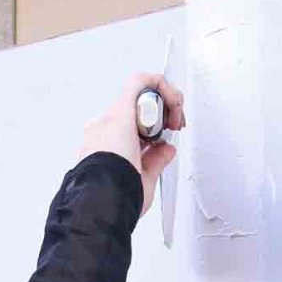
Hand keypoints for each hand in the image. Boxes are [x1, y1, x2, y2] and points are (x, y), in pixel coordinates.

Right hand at [78, 73, 186, 215]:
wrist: (104, 198)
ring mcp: (110, 119)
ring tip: (178, 113)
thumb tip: (166, 150)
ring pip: (139, 94)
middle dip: (161, 112)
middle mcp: (103, 129)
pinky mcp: (121, 110)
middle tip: (176, 125)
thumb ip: (155, 161)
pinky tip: (175, 100)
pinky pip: (140, 82)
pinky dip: (162, 85)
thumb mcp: (143, 179)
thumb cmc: (117, 196)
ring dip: (164, 99)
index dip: (153, 130)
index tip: (165, 142)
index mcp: (104, 146)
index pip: (131, 127)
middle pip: (136, 109)